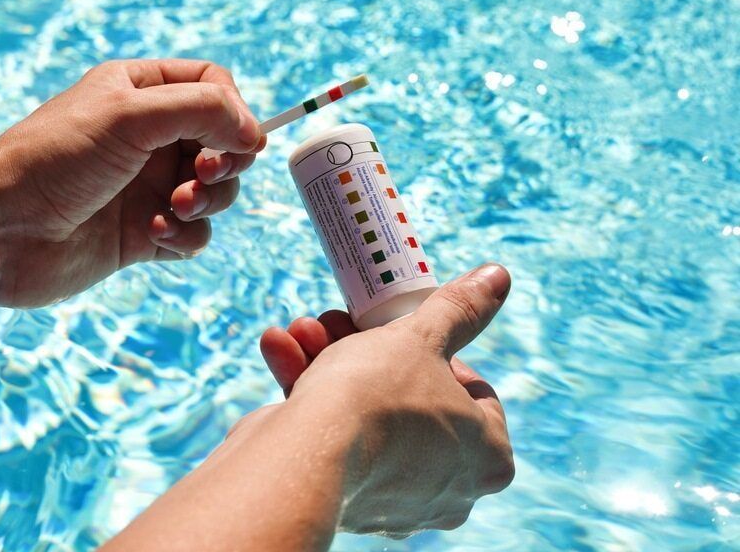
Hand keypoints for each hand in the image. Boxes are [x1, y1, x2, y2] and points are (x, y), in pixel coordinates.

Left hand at [0, 59, 263, 306]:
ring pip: (215, 189)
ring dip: (207, 200)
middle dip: (223, 160)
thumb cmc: (54, 161)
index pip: (212, 85)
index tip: (235, 138)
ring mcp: (147, 187)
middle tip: (201, 174)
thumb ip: (202, 110)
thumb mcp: (130, 115)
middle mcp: (148, 136)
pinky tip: (155, 236)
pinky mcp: (144, 234)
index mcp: (138, 91)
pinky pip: (194, 233)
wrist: (0, 231)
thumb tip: (255, 133)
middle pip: (223, 140)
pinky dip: (185, 235)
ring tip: (174, 208)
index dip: (233, 110)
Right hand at [258, 264, 515, 536]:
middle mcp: (451, 489)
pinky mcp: (346, 501)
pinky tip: (280, 349)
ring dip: (328, 362)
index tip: (406, 333)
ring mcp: (397, 503)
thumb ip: (459, 309)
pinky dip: (309, 397)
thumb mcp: (421, 336)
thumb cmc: (377, 396)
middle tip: (344, 321)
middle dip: (368, 349)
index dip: (438, 352)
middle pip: (411, 397)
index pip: (476, 393)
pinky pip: (335, 439)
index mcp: (488, 457)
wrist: (304, 459)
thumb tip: (498, 276)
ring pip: (367, 414)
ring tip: (305, 329)